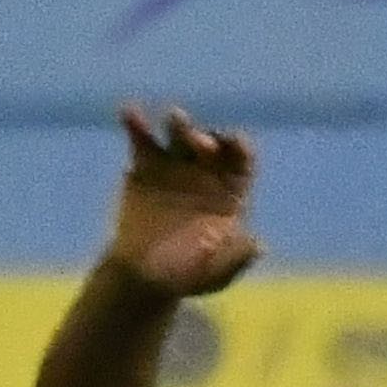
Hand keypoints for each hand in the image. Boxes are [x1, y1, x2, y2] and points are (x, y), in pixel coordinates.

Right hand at [98, 104, 261, 301]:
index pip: (241, 160)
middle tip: (196, 141)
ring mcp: (175, 163)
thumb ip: (235, 259)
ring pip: (179, 136)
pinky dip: (136, 125)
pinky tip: (129, 112)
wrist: (145, 275)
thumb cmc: (188, 274)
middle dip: (206, 137)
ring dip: (179, 124)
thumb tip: (258, 246)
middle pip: (210, 143)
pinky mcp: (145, 164)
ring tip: (173, 116)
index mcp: (231, 189)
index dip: (239, 149)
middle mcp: (206, 169)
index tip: (234, 143)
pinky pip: (142, 140)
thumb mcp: (215, 274)